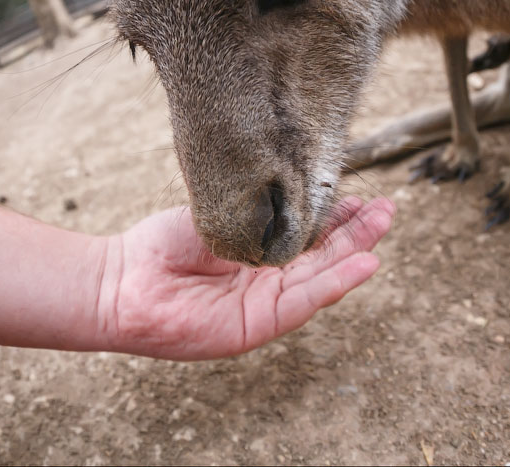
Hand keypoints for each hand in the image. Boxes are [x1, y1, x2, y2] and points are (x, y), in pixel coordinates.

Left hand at [98, 196, 394, 359]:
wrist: (122, 280)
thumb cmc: (163, 245)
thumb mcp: (219, 215)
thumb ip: (258, 208)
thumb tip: (296, 184)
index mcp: (260, 253)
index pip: (309, 236)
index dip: (338, 218)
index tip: (362, 196)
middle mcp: (267, 280)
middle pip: (323, 257)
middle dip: (357, 232)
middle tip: (388, 208)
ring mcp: (264, 304)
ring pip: (320, 278)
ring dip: (355, 254)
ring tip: (383, 227)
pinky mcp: (257, 325)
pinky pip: (303, 302)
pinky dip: (335, 283)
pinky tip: (362, 263)